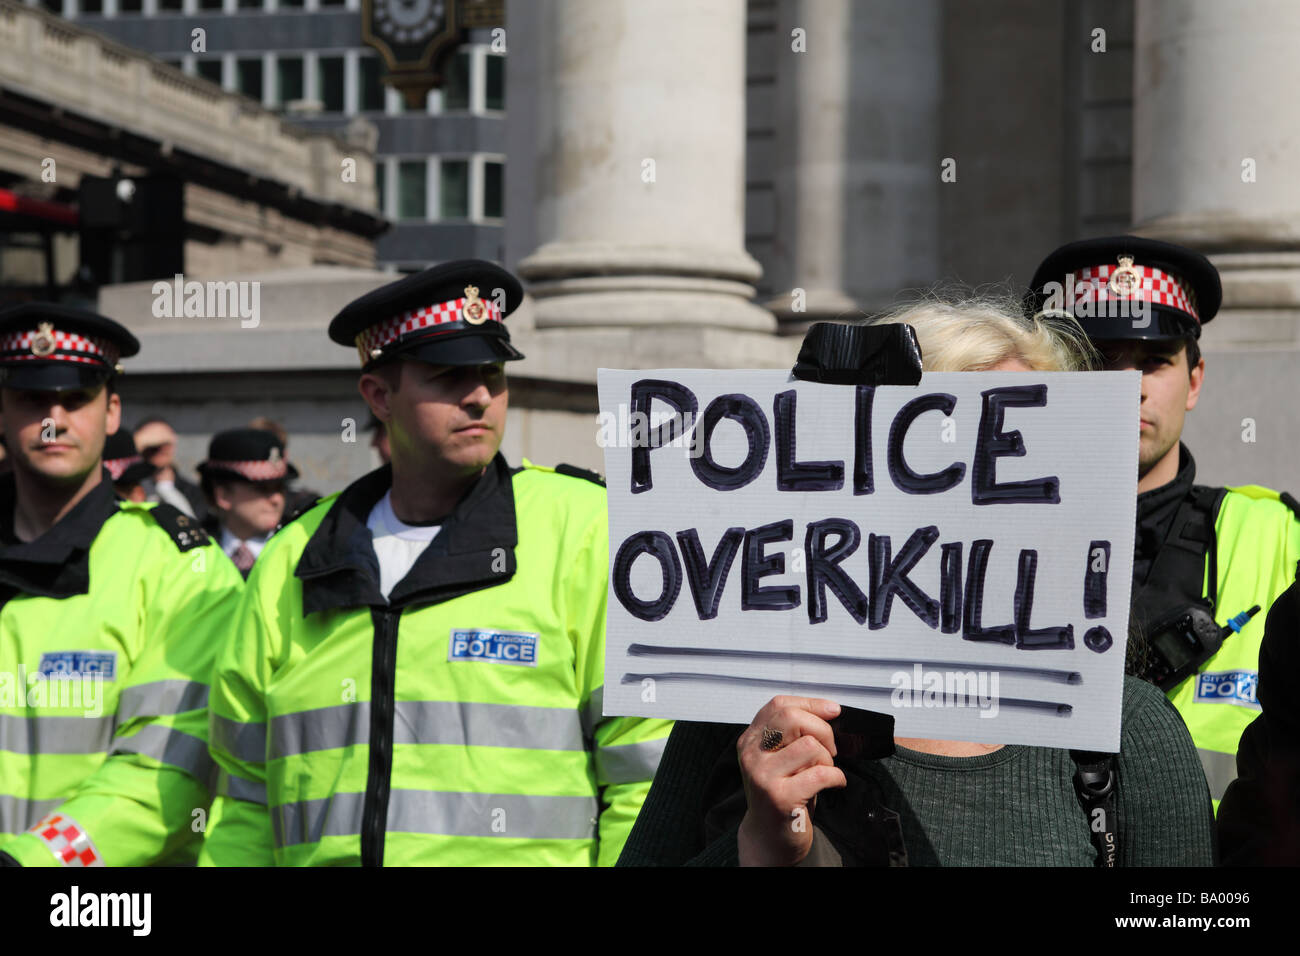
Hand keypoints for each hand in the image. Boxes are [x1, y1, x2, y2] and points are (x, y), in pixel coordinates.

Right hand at [736, 696, 846, 865]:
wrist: (768, 839)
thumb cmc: (781, 796)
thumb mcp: (779, 760)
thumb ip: (791, 736)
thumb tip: (827, 712)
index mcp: (750, 740)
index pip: (778, 705)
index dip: (810, 704)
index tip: (832, 710)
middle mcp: (751, 755)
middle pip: (791, 718)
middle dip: (822, 729)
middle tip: (830, 749)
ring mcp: (762, 776)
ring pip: (810, 746)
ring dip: (828, 759)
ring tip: (825, 772)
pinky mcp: (779, 797)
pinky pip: (821, 774)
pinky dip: (837, 777)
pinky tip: (834, 784)